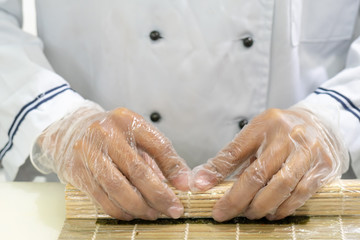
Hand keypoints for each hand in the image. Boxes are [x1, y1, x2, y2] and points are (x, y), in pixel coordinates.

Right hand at [31, 102, 190, 219]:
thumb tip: (183, 182)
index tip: (185, 188)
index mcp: (128, 120)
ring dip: (139, 206)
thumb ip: (160, 156)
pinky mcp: (76, 170)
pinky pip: (101, 197)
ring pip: (118, 187)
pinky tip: (132, 213)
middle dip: (158, 195)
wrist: (71, 129)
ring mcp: (88, 151)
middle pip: (138, 170)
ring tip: (153, 213)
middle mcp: (107, 133)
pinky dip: (120, 210)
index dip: (174, 169)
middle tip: (172, 209)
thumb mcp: (138, 135)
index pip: (158, 145)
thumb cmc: (112, 135)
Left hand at [192, 107, 347, 220]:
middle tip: (225, 212)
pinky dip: (284, 208)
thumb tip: (202, 180)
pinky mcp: (323, 167)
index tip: (202, 189)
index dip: (217, 172)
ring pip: (280, 187)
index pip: (235, 150)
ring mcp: (307, 151)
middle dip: (238, 199)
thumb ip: (231, 157)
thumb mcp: (255, 135)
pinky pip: (301, 193)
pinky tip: (273, 213)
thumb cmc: (280, 132)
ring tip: (250, 213)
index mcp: (264, 124)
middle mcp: (287, 136)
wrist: (321, 124)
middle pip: (257, 173)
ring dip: (261, 206)